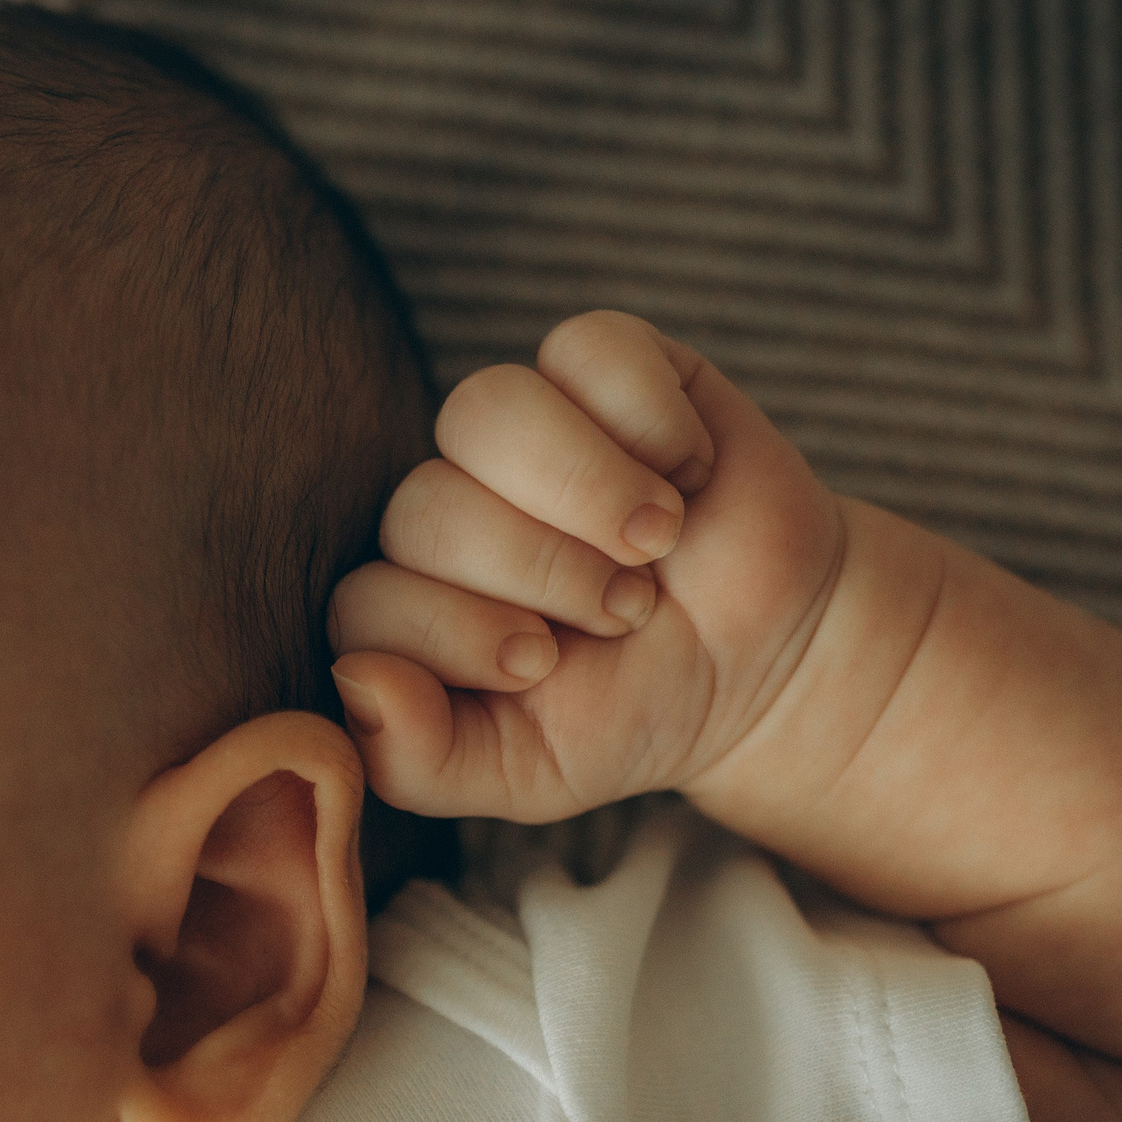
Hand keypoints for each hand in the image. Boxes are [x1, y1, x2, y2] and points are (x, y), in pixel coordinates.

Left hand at [327, 310, 848, 822]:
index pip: (365, 602)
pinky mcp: (601, 363)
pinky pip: (587, 349)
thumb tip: (353, 684)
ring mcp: (519, 428)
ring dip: (583, 489)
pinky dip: (648, 420)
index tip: (544, 667)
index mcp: (408, 602)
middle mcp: (445, 505)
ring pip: (488, 409)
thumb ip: (421, 761)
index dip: (452, 634)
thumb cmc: (632, 712)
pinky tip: (690, 473)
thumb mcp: (528, 773)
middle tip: (627, 612)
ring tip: (657, 542)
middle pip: (425, 506)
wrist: (768, 664)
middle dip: (539, 571)